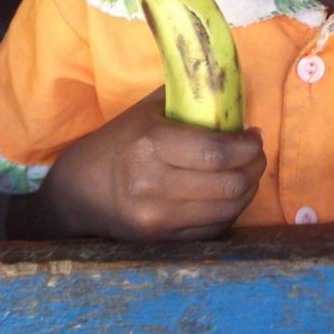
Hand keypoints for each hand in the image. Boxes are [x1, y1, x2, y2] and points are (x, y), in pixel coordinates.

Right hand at [7, 89, 265, 240]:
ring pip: (226, 210)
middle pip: (228, 184)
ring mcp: (157, 219)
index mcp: (152, 144)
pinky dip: (228, 211)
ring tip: (247, 173)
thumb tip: (231, 92)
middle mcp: (154, 185)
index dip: (247, 146)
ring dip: (247, 190)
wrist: (76, 193)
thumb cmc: (117, 143)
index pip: (217, 152)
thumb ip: (187, 98)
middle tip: (257, 154)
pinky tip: (228, 194)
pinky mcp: (160, 241)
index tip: (254, 135)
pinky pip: (212, 230)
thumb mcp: (146, 110)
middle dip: (255, 167)